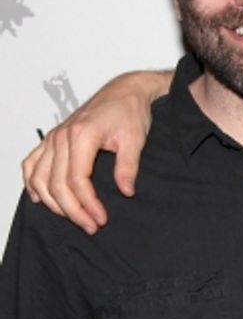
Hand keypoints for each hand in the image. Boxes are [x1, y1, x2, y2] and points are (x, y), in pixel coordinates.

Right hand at [21, 69, 169, 233]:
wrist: (124, 92)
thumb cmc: (129, 111)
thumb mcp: (135, 140)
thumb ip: (128, 167)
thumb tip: (125, 191)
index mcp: (81, 135)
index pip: (77, 180)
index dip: (87, 204)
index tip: (100, 219)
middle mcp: (61, 137)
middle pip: (57, 184)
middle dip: (72, 210)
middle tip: (91, 226)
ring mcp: (54, 137)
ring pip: (40, 177)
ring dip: (52, 202)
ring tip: (73, 217)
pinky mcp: (52, 138)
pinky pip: (32, 162)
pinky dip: (31, 182)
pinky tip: (39, 197)